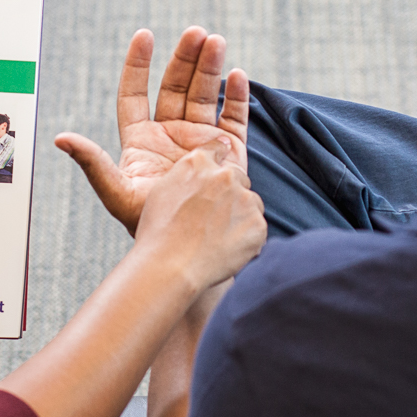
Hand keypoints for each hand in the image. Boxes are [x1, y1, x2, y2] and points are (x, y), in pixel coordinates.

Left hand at [56, 27, 249, 234]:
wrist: (187, 248)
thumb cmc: (147, 226)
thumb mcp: (116, 192)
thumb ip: (92, 162)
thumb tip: (60, 138)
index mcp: (140, 140)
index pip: (135, 94)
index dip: (138, 65)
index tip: (145, 37)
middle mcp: (169, 135)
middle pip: (175, 87)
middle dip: (185, 59)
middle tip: (196, 34)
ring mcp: (199, 141)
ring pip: (204, 95)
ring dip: (210, 68)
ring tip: (215, 42)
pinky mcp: (227, 152)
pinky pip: (233, 118)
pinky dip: (236, 97)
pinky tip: (237, 75)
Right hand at [134, 140, 265, 290]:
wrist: (170, 267)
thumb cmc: (158, 232)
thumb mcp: (162, 191)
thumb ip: (186, 173)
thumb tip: (202, 165)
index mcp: (198, 163)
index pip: (218, 149)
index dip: (218, 163)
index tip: (217, 174)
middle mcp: (225, 176)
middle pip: (238, 178)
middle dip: (230, 193)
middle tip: (212, 219)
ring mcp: (244, 200)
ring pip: (250, 203)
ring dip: (240, 215)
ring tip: (217, 238)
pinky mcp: (257, 225)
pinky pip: (256, 229)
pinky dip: (246, 238)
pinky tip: (225, 250)